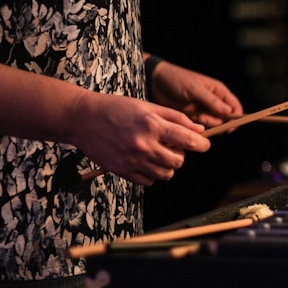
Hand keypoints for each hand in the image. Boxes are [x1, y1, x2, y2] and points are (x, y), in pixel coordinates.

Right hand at [72, 93, 211, 185]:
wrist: (83, 119)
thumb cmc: (117, 108)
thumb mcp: (148, 106)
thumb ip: (176, 118)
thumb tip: (199, 130)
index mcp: (152, 125)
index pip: (187, 140)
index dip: (202, 144)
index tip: (204, 145)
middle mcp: (144, 144)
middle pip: (178, 161)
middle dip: (181, 154)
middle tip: (172, 146)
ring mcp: (132, 160)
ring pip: (166, 174)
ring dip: (168, 165)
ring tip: (158, 153)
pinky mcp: (122, 171)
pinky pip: (149, 181)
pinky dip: (152, 174)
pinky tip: (145, 161)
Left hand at [148, 60, 242, 127]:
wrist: (155, 83)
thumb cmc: (176, 80)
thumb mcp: (194, 90)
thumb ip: (212, 101)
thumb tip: (230, 112)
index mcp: (219, 91)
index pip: (235, 107)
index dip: (236, 118)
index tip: (229, 128)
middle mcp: (214, 101)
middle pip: (225, 119)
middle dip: (216, 122)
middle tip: (201, 117)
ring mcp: (203, 110)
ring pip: (213, 124)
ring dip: (205, 124)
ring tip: (193, 116)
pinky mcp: (193, 117)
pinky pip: (201, 127)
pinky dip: (196, 127)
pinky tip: (188, 120)